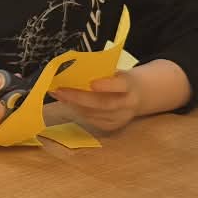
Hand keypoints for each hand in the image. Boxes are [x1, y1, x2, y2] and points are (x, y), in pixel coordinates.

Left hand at [52, 59, 191, 135]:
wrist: (138, 95)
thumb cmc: (120, 79)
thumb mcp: (116, 71)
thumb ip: (100, 73)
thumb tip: (72, 71)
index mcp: (130, 85)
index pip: (120, 85)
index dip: (107, 85)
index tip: (91, 83)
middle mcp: (127, 104)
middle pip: (103, 104)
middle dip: (79, 98)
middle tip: (60, 90)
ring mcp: (120, 118)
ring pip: (94, 114)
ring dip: (73, 104)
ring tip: (59, 94)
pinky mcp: (111, 127)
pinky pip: (91, 120)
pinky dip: (77, 110)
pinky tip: (68, 102)